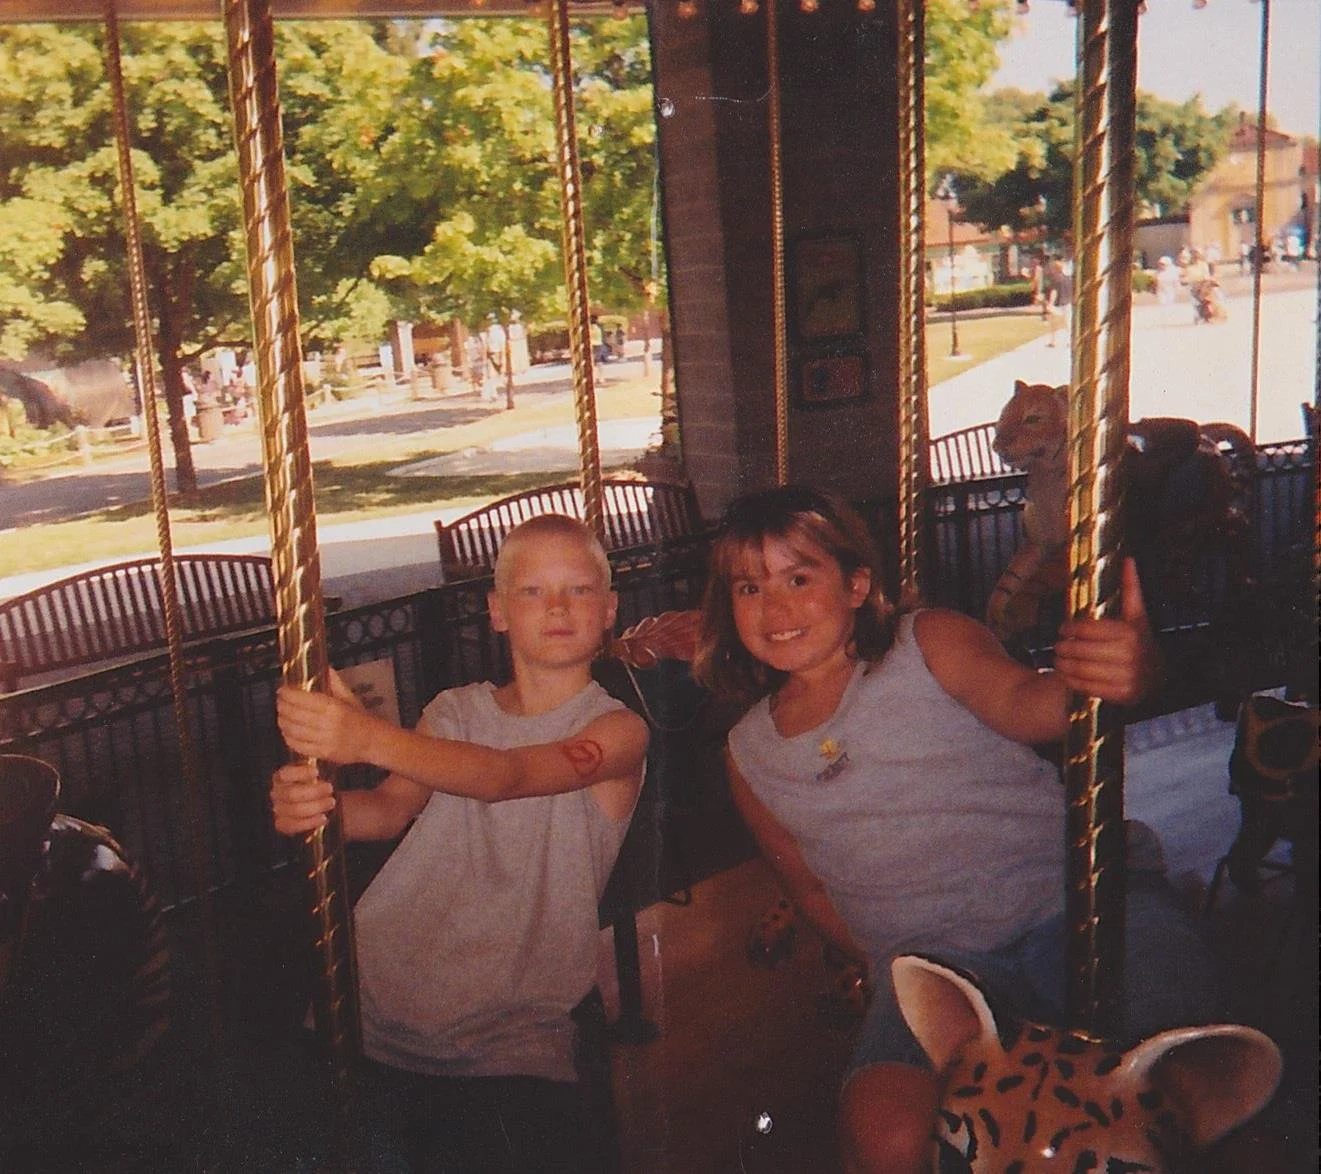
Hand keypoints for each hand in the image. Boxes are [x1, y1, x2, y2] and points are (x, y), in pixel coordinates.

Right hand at [270, 761, 334, 835]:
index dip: (300, 773)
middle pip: (291, 794)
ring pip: (294, 810)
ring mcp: (278, 809)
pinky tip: (323, 818)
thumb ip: (315, 767)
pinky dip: (310, 822)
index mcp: (282, 777)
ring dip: (316, 806)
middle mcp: (277, 792)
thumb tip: (324, 755)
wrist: (320, 803)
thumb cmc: (318, 784)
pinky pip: (292, 826)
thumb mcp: (317, 773)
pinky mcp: (282, 824)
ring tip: (331, 802)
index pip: (285, 774)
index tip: (317, 771)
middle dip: (314, 792)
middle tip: (330, 789)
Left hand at [276, 678, 379, 764]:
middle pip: (294, 715)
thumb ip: (335, 683)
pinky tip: (288, 731)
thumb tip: (324, 668)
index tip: (282, 690)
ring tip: (282, 715)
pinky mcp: (322, 754)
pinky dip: (288, 737)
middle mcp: (327, 724)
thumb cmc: (361, 718)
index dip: (287, 694)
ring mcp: (324, 741)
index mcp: (334, 708)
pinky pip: (297, 746)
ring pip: (292, 730)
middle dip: (282, 706)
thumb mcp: (350, 697)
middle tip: (280, 701)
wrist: (374, 741)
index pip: (302, 699)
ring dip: (282, 721)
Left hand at [1052, 558, 1161, 705]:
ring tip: (1057, 659)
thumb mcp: (1138, 616)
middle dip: (1063, 647)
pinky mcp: (1121, 695)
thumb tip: (1128, 559)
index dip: (1069, 628)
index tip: (1063, 628)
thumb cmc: (1141, 641)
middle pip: (1080, 650)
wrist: (1162, 677)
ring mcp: (1125, 677)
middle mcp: (1128, 655)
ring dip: (1062, 664)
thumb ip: (1131, 589)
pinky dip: (1071, 681)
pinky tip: (1066, 675)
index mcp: (1129, 633)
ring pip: (1080, 669)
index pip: (1087, 629)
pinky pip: (1086, 688)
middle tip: (1057, 645)